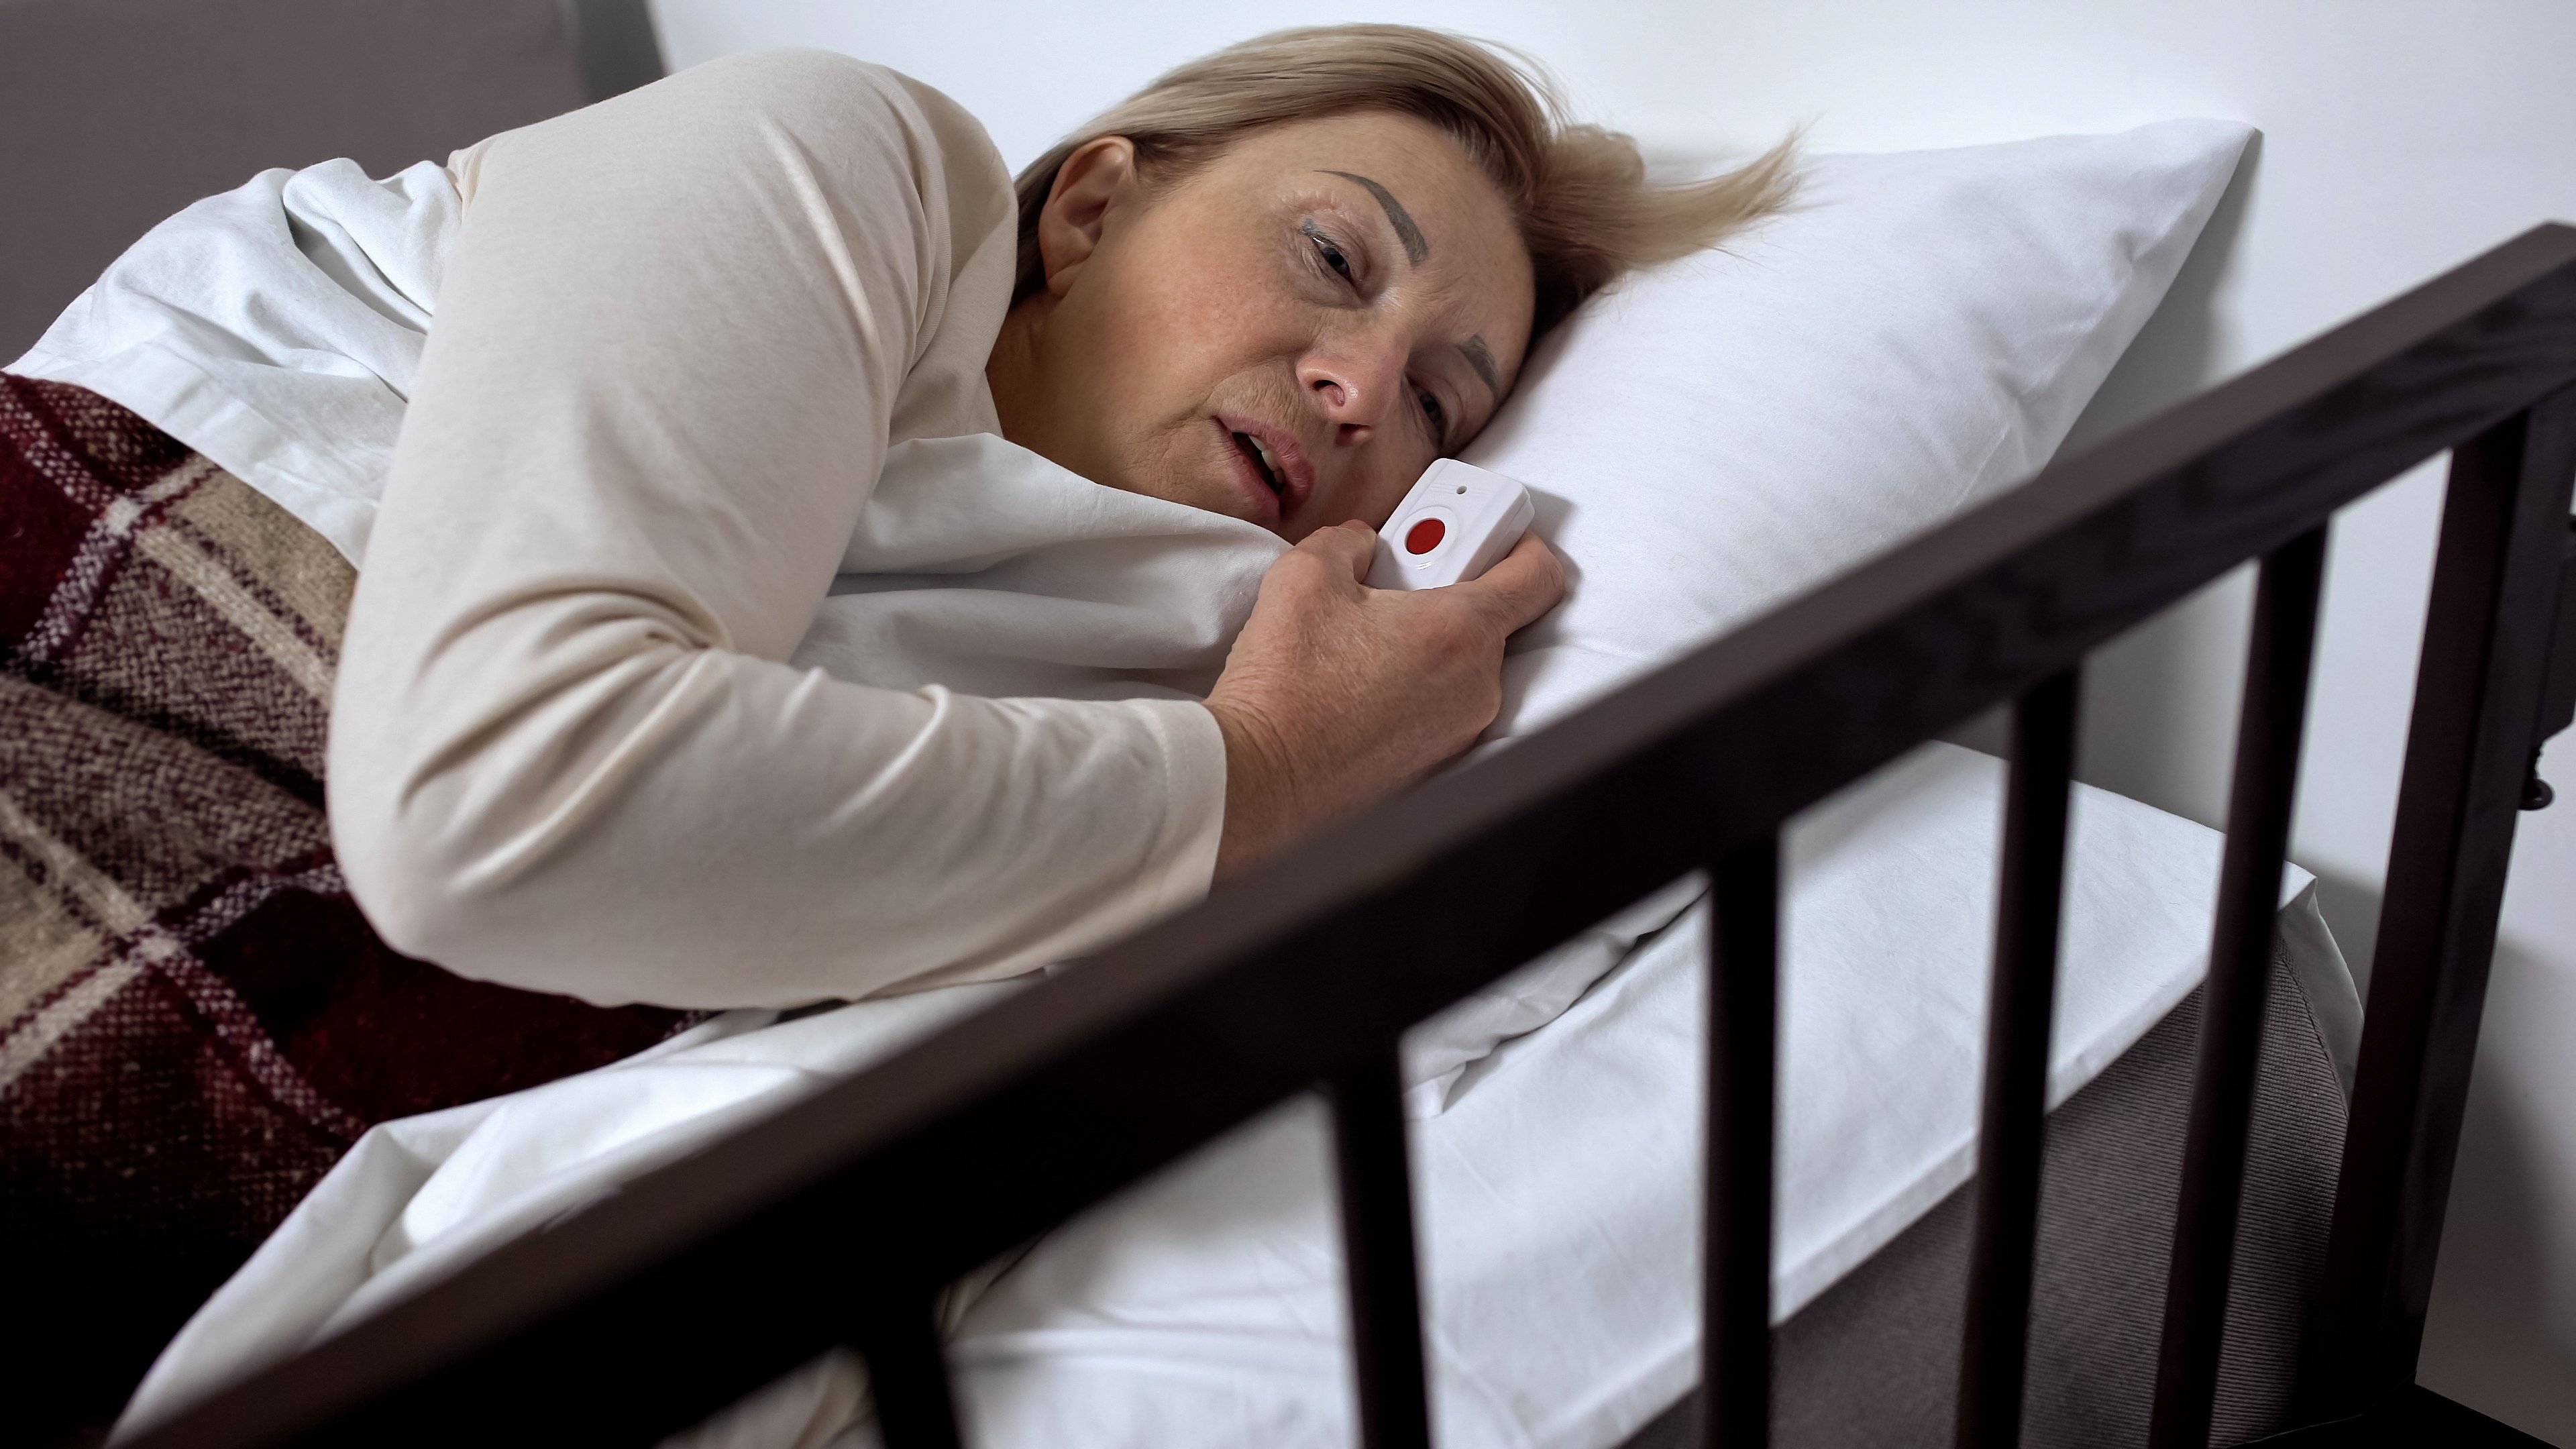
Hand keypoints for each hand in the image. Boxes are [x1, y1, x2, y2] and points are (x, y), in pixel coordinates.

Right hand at [1204, 522, 1564, 878]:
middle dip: (1447, 591)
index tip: (1490, 534)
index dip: (1521, 543)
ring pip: (1463, 664)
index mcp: (1461, 630)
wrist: (1260, 777)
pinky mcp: (1435, 763)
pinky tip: (1359, 683)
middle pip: (1492, 619)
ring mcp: (1460, 730)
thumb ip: (1348, 541)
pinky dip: (1413, 684)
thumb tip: (1360, 545)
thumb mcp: (1305, 575)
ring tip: (1362, 641)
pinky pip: (1441, 705)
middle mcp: (1477, 686)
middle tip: (1391, 586)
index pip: (1538, 575)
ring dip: (1426, 642)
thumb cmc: (1285, 685)